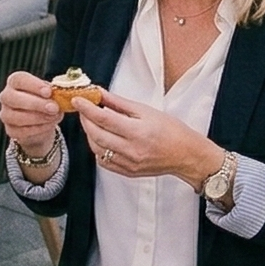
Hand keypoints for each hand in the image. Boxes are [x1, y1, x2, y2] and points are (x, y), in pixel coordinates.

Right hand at [0, 70, 64, 158]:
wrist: (42, 121)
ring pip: (15, 116)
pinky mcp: (10, 130)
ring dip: (37, 117)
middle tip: (53, 107)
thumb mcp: (52, 93)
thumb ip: (55, 91)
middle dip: (35, 103)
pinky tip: (49, 125)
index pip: (18, 79)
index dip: (33, 85)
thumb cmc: (46, 100)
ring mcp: (5, 114)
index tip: (49, 92)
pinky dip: (37, 129)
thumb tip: (63, 93)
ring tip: (53, 116)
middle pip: (14, 98)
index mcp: (15, 81)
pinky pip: (20, 131)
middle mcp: (6, 96)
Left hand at [76, 90, 228, 186]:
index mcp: (137, 132)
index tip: (78, 100)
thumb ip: (120, 103)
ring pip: (97, 149)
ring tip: (93, 123)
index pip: (103, 118)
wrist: (186, 154)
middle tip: (84, 109)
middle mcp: (131, 150)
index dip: (87, 108)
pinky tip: (103, 139)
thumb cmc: (172, 130)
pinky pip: (104, 161)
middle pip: (96, 134)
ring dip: (90, 134)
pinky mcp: (127, 172)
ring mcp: (128, 163)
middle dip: (86, 120)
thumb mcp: (147, 111)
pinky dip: (98, 149)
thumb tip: (101, 94)